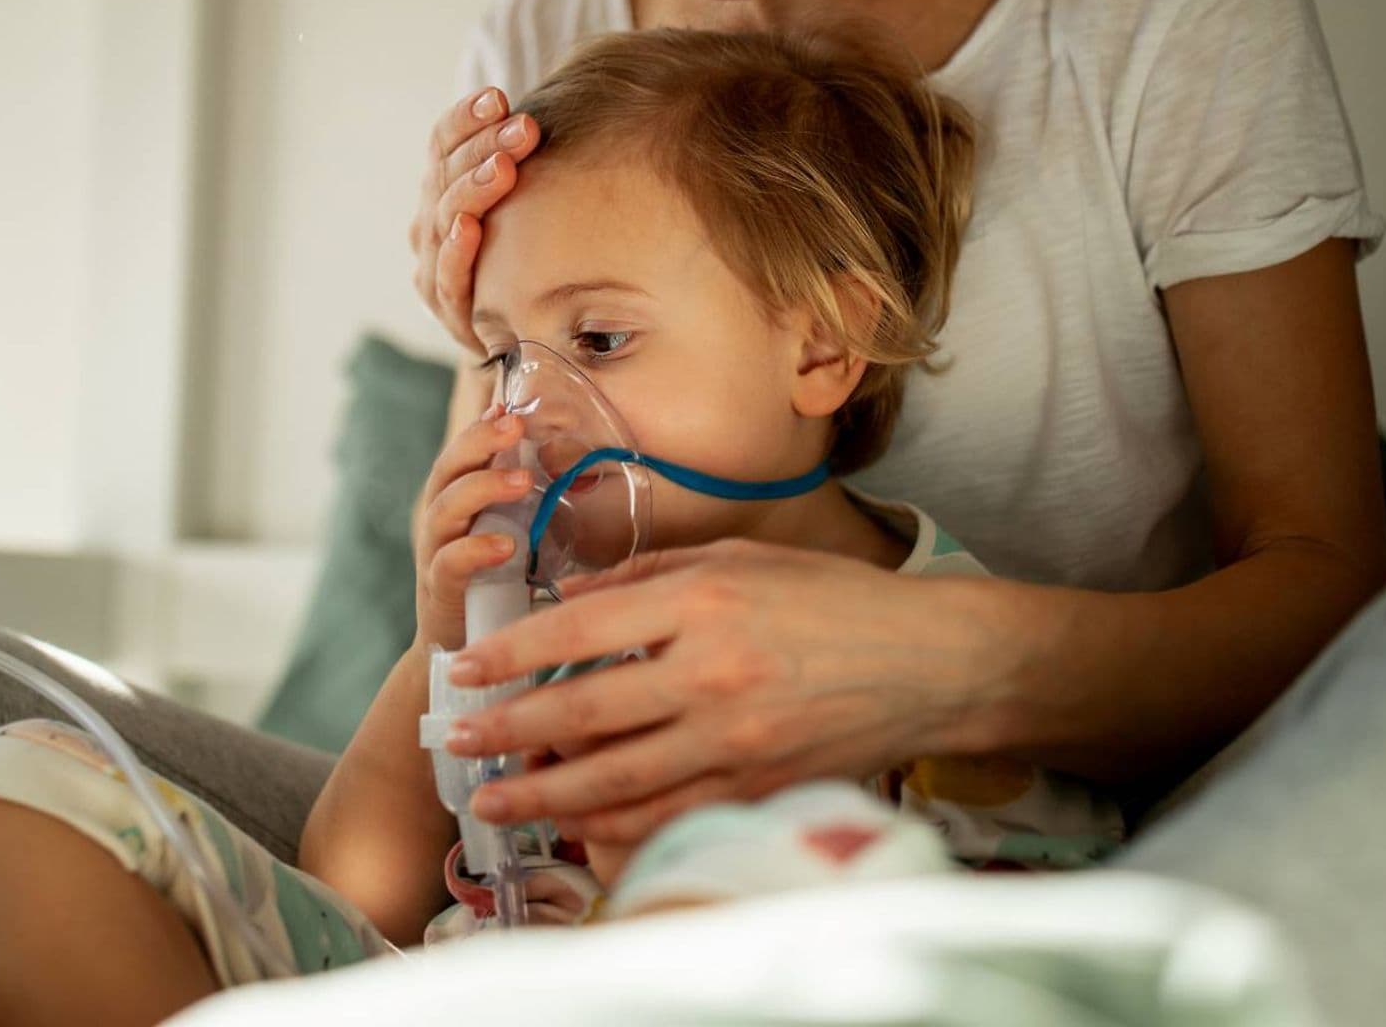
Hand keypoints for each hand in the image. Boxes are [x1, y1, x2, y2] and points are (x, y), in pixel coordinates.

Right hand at [410, 88, 538, 353]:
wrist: (528, 330)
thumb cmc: (539, 250)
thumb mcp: (537, 199)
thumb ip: (533, 159)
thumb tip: (584, 104)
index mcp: (443, 186)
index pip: (442, 142)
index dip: (465, 119)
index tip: (498, 98)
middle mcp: (430, 220)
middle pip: (444, 174)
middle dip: (483, 146)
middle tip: (523, 128)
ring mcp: (434, 264)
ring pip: (444, 218)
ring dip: (473, 188)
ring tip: (503, 165)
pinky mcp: (447, 309)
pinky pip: (447, 277)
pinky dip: (456, 250)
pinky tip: (470, 226)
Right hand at [414, 404, 535, 651]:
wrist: (464, 645)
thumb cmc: (494, 579)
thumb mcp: (512, 528)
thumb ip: (524, 495)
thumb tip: (562, 451)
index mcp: (457, 498)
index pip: (463, 451)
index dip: (482, 426)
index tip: (509, 405)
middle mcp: (440, 519)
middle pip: (449, 468)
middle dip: (479, 442)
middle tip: (515, 425)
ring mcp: (435, 553)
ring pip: (445, 508)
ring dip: (483, 488)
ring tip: (522, 481)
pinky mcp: (439, 590)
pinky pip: (450, 563)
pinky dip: (476, 550)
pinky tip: (507, 545)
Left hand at [439, 541, 1006, 845]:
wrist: (928, 664)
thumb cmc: (831, 602)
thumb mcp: (738, 559)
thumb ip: (648, 577)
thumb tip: (567, 597)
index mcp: (703, 601)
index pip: (578, 630)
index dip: (512, 653)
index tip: (466, 665)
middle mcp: (712, 673)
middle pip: (582, 713)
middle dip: (507, 730)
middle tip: (457, 738)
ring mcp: (736, 740)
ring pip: (614, 779)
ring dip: (543, 792)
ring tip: (495, 795)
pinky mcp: (758, 788)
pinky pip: (666, 817)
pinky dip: (610, 826)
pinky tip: (573, 825)